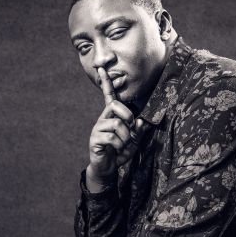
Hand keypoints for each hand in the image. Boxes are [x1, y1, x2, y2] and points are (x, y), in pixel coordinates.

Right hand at [87, 67, 147, 183]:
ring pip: (116, 124)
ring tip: (123, 145)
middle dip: (128, 116)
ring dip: (125, 137)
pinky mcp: (95, 139)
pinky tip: (116, 149)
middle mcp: (103, 119)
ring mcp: (98, 128)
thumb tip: (141, 120)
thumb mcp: (134, 140)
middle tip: (131, 128)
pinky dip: (119, 145)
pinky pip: (111, 137)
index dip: (106, 82)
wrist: (108, 168)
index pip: (109, 96)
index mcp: (112, 115)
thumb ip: (138, 130)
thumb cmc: (120, 152)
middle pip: (115, 105)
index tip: (102, 68)